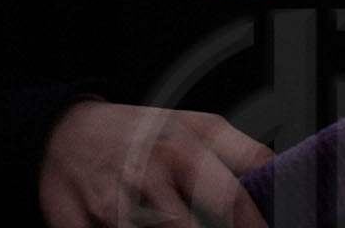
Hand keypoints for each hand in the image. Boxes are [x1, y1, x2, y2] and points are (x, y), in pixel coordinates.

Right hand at [38, 100, 271, 227]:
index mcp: (180, 151)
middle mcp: (145, 180)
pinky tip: (140, 224)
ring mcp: (111, 210)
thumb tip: (278, 174)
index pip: (229, 199)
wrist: (67, 135)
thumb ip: (243, 151)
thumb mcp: (196, 126)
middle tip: (208, 222)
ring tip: (170, 217)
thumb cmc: (141, 134)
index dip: (252, 224)